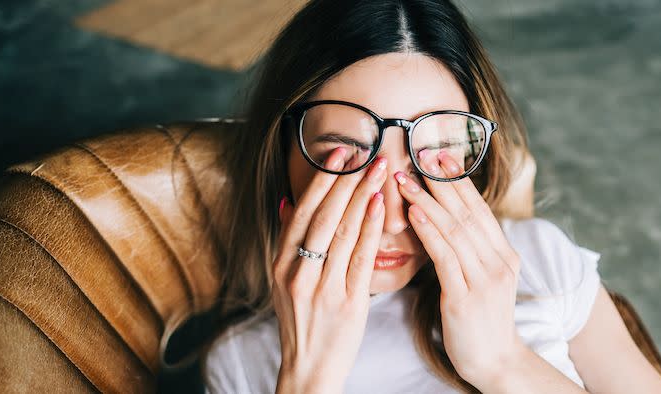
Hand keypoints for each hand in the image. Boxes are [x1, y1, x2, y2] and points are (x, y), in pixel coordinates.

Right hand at [272, 147, 386, 393]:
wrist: (309, 368)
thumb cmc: (302, 321)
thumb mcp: (283, 281)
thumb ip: (286, 241)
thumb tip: (286, 201)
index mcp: (281, 264)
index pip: (302, 212)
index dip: (321, 180)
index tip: (339, 152)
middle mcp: (298, 273)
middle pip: (323, 216)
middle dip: (345, 180)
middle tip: (366, 152)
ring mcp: (322, 288)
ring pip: (342, 232)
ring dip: (362, 195)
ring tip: (379, 169)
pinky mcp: (347, 303)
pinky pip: (360, 258)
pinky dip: (369, 229)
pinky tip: (380, 206)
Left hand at [395, 149, 524, 388]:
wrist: (495, 362)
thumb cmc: (481, 320)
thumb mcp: (482, 279)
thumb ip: (471, 250)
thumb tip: (446, 219)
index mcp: (504, 254)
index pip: (478, 208)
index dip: (458, 181)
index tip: (438, 156)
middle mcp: (499, 261)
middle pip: (467, 212)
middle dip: (441, 181)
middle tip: (419, 154)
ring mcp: (485, 279)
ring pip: (454, 230)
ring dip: (427, 201)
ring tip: (405, 180)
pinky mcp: (466, 297)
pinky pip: (445, 257)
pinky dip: (429, 232)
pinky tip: (413, 214)